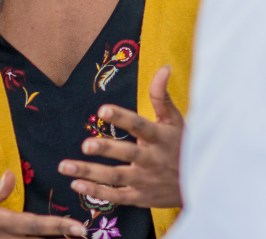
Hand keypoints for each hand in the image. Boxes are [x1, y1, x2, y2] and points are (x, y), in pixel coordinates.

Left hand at [58, 65, 183, 208]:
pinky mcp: (141, 197)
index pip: (140, 125)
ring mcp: (146, 180)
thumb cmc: (183, 145)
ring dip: (90, 172)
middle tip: (85, 145)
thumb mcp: (176, 120)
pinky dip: (97, 192)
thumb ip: (162, 96)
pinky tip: (76, 184)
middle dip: (106, 149)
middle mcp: (153, 159)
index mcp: (160, 137)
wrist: (200, 183)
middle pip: (127, 153)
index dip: (122, 118)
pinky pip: (117, 196)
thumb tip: (163, 67)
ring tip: (65, 166)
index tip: (103, 110)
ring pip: (116, 176)